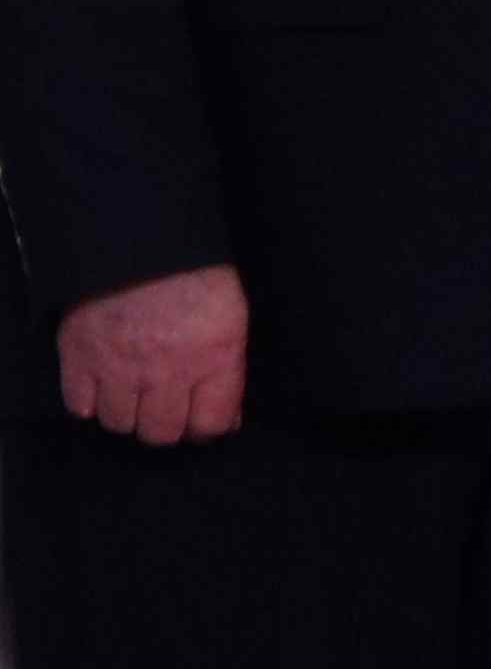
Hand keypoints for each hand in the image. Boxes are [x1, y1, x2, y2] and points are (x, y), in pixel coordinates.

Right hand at [57, 263, 248, 444]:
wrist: (140, 235)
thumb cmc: (196, 270)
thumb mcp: (232, 314)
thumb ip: (229, 369)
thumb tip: (227, 418)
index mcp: (214, 356)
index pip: (210, 425)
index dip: (206, 427)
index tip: (200, 418)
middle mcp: (167, 371)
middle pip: (161, 434)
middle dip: (165, 424)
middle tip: (165, 406)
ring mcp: (120, 367)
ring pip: (119, 424)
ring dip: (127, 413)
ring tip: (133, 390)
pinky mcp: (80, 357)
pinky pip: (79, 407)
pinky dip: (89, 402)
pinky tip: (102, 385)